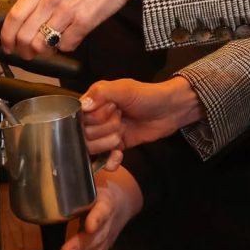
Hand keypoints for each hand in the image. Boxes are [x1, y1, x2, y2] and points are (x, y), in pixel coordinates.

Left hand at [0, 0, 142, 57]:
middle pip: (25, 35)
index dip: (6, 35)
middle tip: (25, 53)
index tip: (7, 44)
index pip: (14, 16)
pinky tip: (68, 40)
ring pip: (43, 44)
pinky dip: (65, 48)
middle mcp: (52, 1)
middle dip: (22, 50)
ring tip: (45, 50)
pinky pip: (66, 45)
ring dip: (41, 52)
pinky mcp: (84, 23)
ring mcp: (68, 13)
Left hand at [50, 166, 142, 249]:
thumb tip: (58, 157)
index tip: (88, 225)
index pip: (103, 209)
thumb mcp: (93, 174)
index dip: (97, 218)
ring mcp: (107, 237)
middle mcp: (108, 221)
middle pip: (97, 237)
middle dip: (79, 248)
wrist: (123, 199)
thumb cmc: (100, 185)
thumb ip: (79, 169)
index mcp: (105, 200)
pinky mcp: (105, 249)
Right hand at [81, 76, 204, 151]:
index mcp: (95, 101)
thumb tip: (83, 105)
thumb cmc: (148, 95)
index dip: (95, 118)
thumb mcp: (125, 88)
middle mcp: (97, 118)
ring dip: (108, 143)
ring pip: (93, 148)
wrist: (170, 110)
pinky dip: (111, 160)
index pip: (79, 117)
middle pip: (85, 134)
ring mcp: (106, 133)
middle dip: (105, 129)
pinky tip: (119, 154)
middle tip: (120, 119)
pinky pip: (104, 160)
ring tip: (122, 132)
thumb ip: (101, 93)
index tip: (111, 110)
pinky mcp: (116, 147)